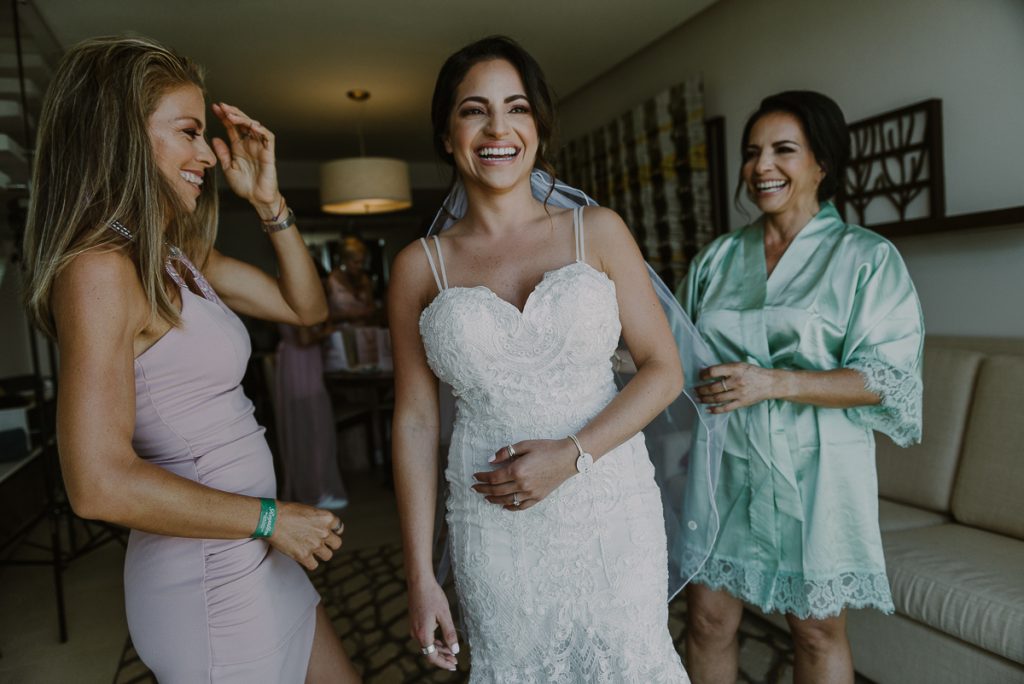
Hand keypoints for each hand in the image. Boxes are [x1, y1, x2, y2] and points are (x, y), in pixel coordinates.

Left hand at [211, 102, 281, 216]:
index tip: (214, 108)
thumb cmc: (244, 185)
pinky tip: (252, 125)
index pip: (231, 127)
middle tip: (222, 106)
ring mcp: (260, 147)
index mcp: (239, 146)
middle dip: (232, 113)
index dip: (223, 116)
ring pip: (254, 126)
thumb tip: (214, 138)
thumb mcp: (228, 168)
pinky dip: (261, 130)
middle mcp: (249, 144)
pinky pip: (268, 138)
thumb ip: (222, 153)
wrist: (257, 198)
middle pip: (242, 123)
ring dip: (244, 119)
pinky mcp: (269, 153)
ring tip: (231, 115)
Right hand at [267, 501, 342, 570]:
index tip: (329, 533)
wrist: (272, 519)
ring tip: (311, 550)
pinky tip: (303, 557)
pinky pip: (314, 565)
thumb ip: (318, 520)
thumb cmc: (287, 511)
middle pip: (337, 544)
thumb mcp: (309, 510)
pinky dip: (309, 563)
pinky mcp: (304, 556)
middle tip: (321, 543)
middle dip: (330, 544)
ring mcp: (315, 545)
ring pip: (328, 556)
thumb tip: (320, 526)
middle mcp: (324, 532)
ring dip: (320, 554)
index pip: (339, 528)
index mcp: (327, 518)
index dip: (334, 531)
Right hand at [407, 578, 458, 670]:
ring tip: (451, 652)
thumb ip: (450, 634)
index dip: (443, 663)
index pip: (432, 656)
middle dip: (442, 658)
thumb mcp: (445, 615)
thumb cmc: (432, 596)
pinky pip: (424, 638)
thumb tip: (455, 650)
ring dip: (439, 650)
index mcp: (423, 634)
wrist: (419, 582)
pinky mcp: (414, 623)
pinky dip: (433, 642)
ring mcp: (414, 628)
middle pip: (429, 652)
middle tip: (455, 661)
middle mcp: (416, 633)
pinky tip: (442, 641)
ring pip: (426, 645)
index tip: (453, 665)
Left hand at [472, 439, 577, 510]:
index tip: (475, 476)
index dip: (482, 478)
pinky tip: (505, 506)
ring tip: (486, 498)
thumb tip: (490, 460)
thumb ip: (506, 452)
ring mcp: (531, 493)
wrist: (568, 457)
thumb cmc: (547, 448)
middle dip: (483, 490)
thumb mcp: (525, 445)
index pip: (493, 478)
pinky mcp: (538, 497)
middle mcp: (522, 484)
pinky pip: (521, 506)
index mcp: (517, 470)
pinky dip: (511, 507)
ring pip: (507, 500)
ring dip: (494, 500)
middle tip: (474, 488)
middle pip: (497, 491)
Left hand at [695, 362, 780, 413]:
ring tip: (697, 398)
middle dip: (701, 389)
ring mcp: (739, 393)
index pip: (714, 371)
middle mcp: (736, 381)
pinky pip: (726, 408)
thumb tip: (707, 371)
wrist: (770, 383)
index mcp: (735, 369)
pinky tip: (707, 409)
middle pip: (713, 387)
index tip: (700, 376)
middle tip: (694, 389)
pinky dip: (715, 410)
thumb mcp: (740, 365)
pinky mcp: (742, 403)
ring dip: (705, 399)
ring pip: (717, 398)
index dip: (704, 374)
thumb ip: (725, 368)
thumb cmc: (753, 372)